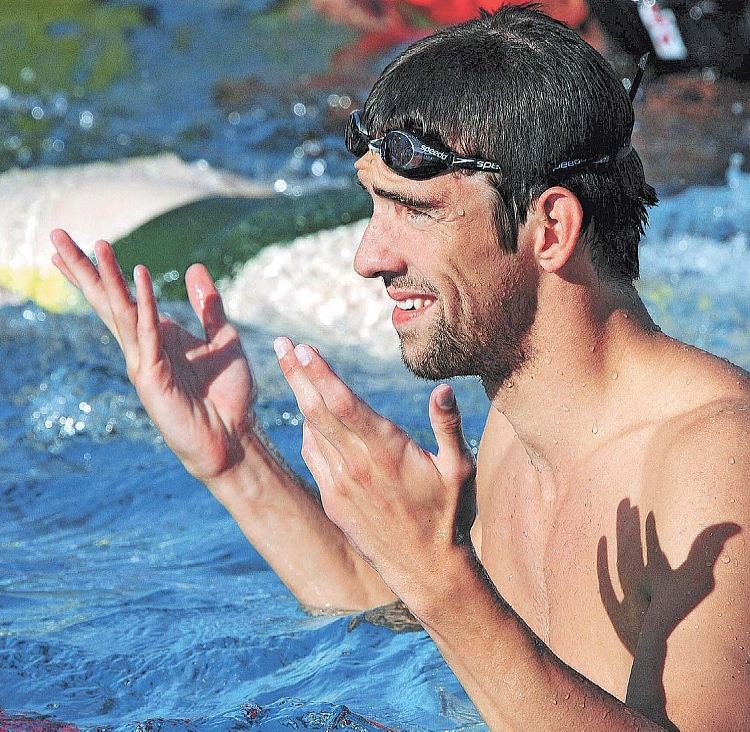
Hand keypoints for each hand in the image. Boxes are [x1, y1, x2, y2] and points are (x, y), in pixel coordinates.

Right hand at [50, 230, 255, 481]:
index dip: (100, 273)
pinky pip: (150, 331)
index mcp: (158, 337)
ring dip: (109, 278)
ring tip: (95, 244)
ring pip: (123, 311)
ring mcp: (145, 362)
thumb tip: (195, 267)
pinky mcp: (154, 376)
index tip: (80, 246)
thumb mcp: (223, 338)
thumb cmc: (227, 393)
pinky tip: (138, 274)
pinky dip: (146, 303)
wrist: (234, 435)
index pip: (123, 299)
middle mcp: (145, 347)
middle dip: (83, 269)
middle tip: (56, 234)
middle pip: (109, 301)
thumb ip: (208, 306)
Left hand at [274, 336, 475, 604]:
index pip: (343, 403)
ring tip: (288, 367)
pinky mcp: (332, 500)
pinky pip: (313, 456)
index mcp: (386, 450)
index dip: (320, 373)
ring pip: (311, 431)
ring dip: (299, 396)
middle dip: (296, 373)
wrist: (424, 567)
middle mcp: (356, 464)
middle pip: (316, 410)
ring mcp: (339, 484)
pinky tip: (307, 412)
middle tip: (280, 344)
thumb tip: (442, 389)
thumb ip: (448, 426)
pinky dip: (308, 430)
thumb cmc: (447, 514)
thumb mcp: (458, 469)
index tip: (303, 348)